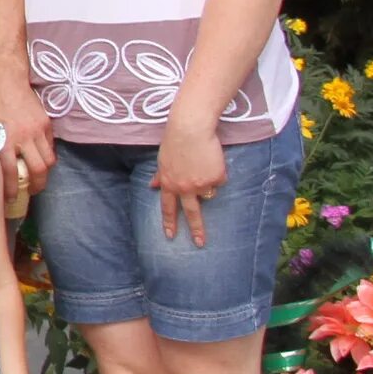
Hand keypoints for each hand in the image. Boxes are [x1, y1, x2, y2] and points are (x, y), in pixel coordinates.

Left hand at [0, 66, 56, 197]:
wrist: (6, 80)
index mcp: (4, 140)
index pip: (10, 172)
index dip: (11, 189)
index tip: (10, 198)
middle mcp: (23, 137)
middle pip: (38, 170)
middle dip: (36, 185)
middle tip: (31, 191)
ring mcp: (38, 130)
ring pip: (49, 160)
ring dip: (45, 173)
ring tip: (38, 178)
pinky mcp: (46, 124)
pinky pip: (51, 146)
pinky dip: (47, 156)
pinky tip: (40, 159)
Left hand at [153, 114, 226, 243]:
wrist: (190, 129)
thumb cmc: (174, 141)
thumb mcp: (163, 160)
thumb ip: (161, 176)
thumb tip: (152, 186)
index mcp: (169, 184)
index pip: (168, 208)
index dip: (169, 222)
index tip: (170, 236)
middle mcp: (184, 188)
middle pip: (192, 213)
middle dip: (196, 230)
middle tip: (200, 243)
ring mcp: (201, 184)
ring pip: (209, 191)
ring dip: (208, 180)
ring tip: (203, 161)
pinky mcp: (215, 178)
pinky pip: (220, 179)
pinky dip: (218, 170)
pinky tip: (211, 158)